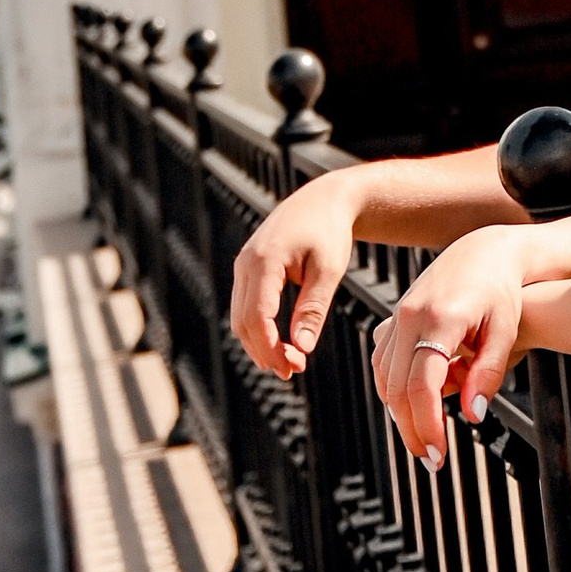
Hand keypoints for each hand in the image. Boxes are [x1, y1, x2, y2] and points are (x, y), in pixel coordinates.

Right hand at [230, 170, 365, 380]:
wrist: (324, 199)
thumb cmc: (330, 232)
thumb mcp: (328, 270)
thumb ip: (314, 308)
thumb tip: (303, 348)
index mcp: (265, 260)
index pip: (258, 316)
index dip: (271, 348)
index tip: (293, 368)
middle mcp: (246, 263)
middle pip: (243, 321)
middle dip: (265, 351)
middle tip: (293, 372)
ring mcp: (243, 265)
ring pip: (239, 317)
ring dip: (259, 344)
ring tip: (290, 362)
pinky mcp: (247, 268)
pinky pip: (245, 306)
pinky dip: (258, 328)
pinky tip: (280, 343)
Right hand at [373, 229, 535, 462]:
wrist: (483, 251)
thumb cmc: (501, 292)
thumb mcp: (505, 331)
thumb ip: (488, 373)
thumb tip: (472, 416)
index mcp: (440, 318)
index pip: (423, 385)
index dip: (428, 424)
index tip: (438, 454)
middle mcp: (410, 317)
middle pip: (397, 388)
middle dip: (412, 429)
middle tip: (432, 460)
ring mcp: (397, 317)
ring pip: (384, 378)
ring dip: (400, 413)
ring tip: (426, 438)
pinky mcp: (392, 319)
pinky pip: (382, 363)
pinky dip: (394, 389)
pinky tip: (417, 405)